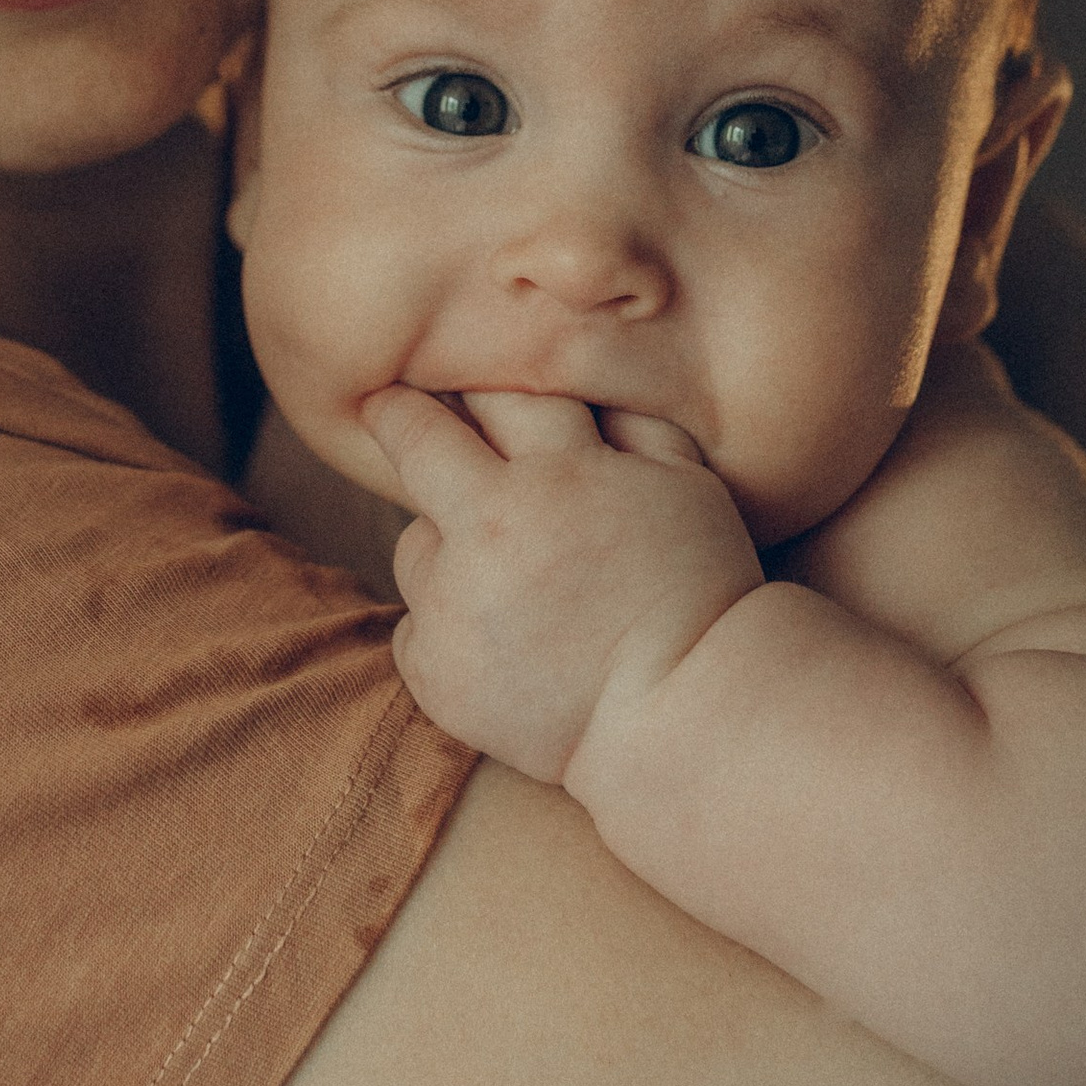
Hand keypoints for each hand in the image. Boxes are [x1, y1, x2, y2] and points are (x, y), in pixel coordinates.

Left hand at [359, 385, 762, 781]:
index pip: (490, 393)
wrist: (684, 715)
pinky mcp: (435, 670)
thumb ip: (628, 422)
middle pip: (415, 442)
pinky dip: (448, 631)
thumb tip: (578, 375)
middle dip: (397, 417)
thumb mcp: (687, 485)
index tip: (436, 371)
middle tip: (387, 409)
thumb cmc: (698, 591)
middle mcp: (491, 527)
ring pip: (414, 544)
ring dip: (444, 548)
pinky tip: (505, 647)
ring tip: (507, 583)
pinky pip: (415, 627)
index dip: (464, 378)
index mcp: (558, 472)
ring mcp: (456, 602)